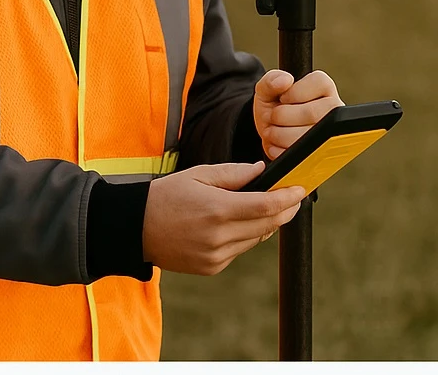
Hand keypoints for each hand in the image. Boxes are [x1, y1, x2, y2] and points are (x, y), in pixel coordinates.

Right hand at [142, 162, 303, 275]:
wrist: (137, 228)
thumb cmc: (167, 195)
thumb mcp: (198, 174)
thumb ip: (233, 173)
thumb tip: (261, 170)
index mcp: (217, 209)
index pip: (265, 206)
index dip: (287, 198)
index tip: (300, 190)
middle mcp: (219, 236)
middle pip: (267, 225)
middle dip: (284, 211)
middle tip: (293, 198)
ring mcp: (216, 256)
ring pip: (255, 239)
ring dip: (265, 223)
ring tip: (266, 206)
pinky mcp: (212, 267)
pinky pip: (239, 250)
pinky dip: (244, 236)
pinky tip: (236, 223)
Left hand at [254, 70, 344, 159]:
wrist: (271, 132)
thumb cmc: (273, 106)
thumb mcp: (266, 90)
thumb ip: (271, 80)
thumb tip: (285, 80)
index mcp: (324, 87)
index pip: (318, 83)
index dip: (293, 93)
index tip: (282, 99)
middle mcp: (334, 108)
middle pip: (313, 113)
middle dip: (282, 116)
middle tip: (273, 117)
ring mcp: (331, 133)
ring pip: (308, 137)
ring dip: (280, 135)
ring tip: (274, 130)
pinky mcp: (322, 154)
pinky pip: (303, 157)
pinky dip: (283, 152)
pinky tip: (279, 145)